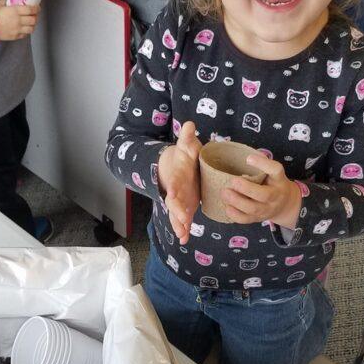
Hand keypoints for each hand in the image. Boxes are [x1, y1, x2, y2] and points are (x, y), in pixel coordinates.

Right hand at [0, 0, 39, 40]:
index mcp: (15, 11)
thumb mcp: (0, 4)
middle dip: (36, 17)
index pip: (31, 10)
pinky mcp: (15, 36)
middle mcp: (18, 20)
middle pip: (33, 20)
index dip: (36, 9)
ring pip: (31, 28)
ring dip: (32, 25)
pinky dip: (26, 31)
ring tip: (31, 23)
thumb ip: (8, 1)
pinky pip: (25, 35)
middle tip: (35, 15)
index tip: (38, 8)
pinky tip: (24, 28)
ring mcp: (17, 29)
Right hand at [157, 121, 200, 244]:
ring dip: (179, 225)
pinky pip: (182, 220)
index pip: (174, 184)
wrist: (174, 167)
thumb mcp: (185, 147)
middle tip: (182, 222)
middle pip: (174, 204)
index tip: (173, 195)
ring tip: (183, 235)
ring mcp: (179, 201)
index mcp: (177, 177)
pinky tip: (184, 239)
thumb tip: (190, 124)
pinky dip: (182, 229)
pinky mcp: (184, 207)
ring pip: (176, 215)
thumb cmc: (182, 157)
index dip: (174, 190)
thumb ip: (187, 138)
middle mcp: (175, 191)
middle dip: (177, 213)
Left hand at [221, 153, 301, 227]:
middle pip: (264, 195)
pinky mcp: (258, 219)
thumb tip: (246, 155)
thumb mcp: (273, 173)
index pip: (276, 170)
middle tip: (232, 181)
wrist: (285, 205)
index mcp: (279, 179)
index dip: (263, 164)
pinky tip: (226, 206)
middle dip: (246, 188)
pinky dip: (234, 214)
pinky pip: (246, 220)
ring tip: (224, 193)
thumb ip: (262, 164)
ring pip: (253, 209)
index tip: (248, 159)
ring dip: (236, 201)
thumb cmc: (273, 183)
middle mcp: (275, 196)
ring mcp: (267, 209)